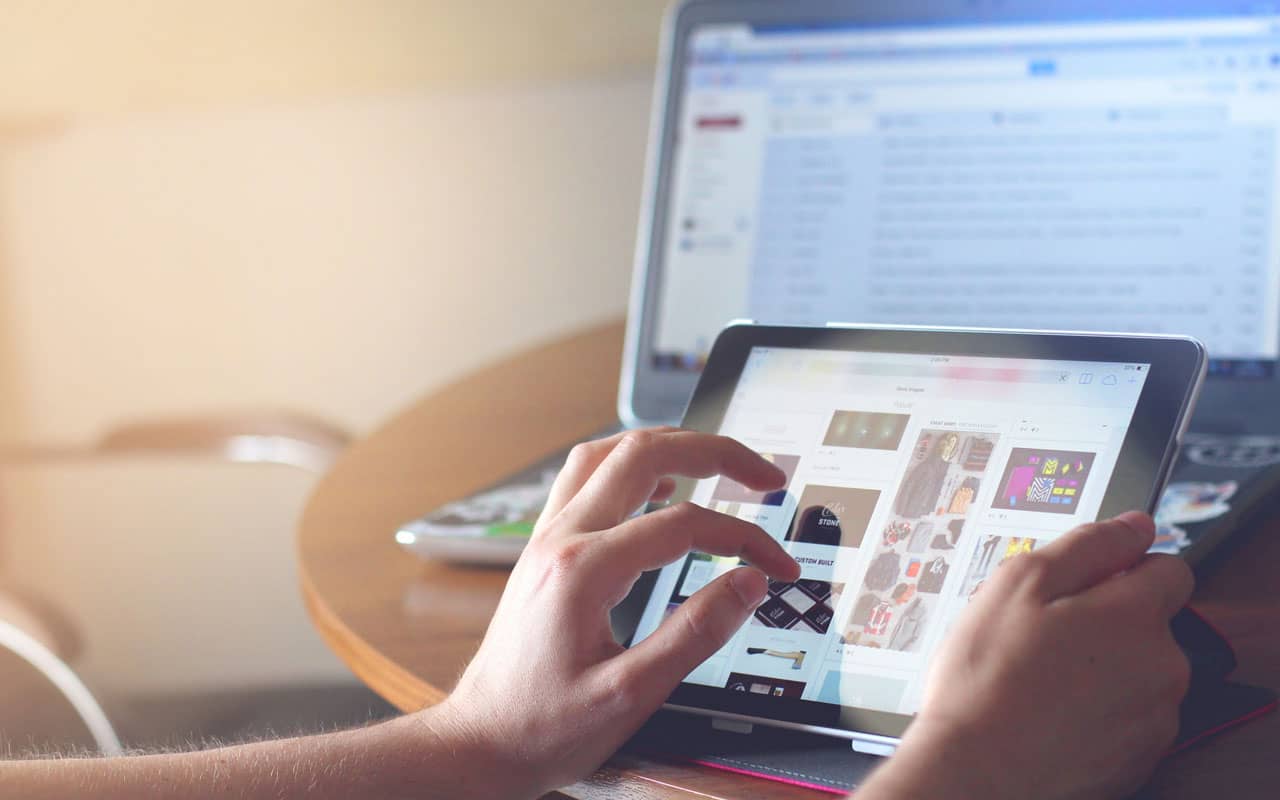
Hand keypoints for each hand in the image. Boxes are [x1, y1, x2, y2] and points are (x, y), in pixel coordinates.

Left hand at [429, 428, 799, 798]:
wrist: (479, 741)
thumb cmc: (543, 726)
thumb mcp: (630, 695)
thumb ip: (694, 635)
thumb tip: (747, 585)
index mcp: (583, 570)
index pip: (683, 524)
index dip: (743, 537)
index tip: (777, 565)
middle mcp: (560, 538)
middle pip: (642, 454)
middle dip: (714, 452)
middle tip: (764, 475)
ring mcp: (547, 537)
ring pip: (608, 452)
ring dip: (669, 446)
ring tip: (717, 461)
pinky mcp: (544, 548)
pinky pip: (586, 477)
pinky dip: (631, 466)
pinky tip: (658, 486)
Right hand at [861, 512, 1193, 799]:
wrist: (976, 771)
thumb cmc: (987, 679)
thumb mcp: (1018, 583)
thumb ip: (1086, 546)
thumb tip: (1133, 526)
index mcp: (1136, 615)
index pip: (1167, 566)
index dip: (1122, 566)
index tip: (1083, 581)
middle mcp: (1162, 666)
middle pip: (1150, 621)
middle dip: (1105, 618)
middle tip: (1042, 632)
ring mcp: (1155, 717)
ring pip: (1139, 670)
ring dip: (1103, 665)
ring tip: (1040, 675)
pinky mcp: (1140, 757)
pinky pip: (1129, 715)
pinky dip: (1099, 709)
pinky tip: (1050, 710)